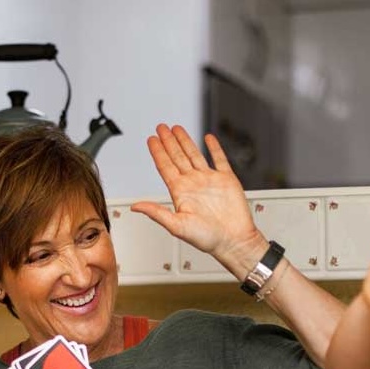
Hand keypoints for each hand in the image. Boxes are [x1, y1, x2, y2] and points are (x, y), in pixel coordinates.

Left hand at [132, 124, 264, 273]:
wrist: (234, 241)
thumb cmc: (208, 238)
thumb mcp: (177, 226)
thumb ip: (156, 213)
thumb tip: (135, 207)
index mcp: (180, 193)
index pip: (165, 167)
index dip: (158, 153)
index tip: (151, 140)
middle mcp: (193, 184)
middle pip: (177, 157)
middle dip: (168, 142)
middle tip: (160, 128)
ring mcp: (210, 180)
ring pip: (194, 155)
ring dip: (185, 141)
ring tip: (176, 128)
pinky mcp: (227, 180)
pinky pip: (219, 159)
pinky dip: (214, 148)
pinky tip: (208, 139)